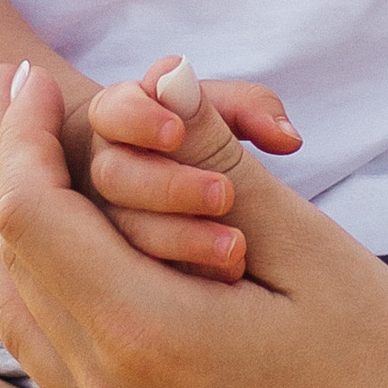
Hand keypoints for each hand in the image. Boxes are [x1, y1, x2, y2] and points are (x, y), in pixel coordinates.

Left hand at [0, 66, 387, 387]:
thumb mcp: (311, 252)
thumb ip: (222, 166)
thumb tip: (163, 80)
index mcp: (147, 336)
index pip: (39, 216)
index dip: (25, 137)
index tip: (29, 76)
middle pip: (8, 268)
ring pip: (18, 323)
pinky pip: (51, 366)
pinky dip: (26, 296)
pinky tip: (30, 267)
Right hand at [77, 54, 302, 276]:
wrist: (169, 189)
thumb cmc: (205, 139)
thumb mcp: (228, 114)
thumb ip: (252, 112)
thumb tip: (285, 138)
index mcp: (120, 117)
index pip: (111, 110)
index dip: (138, 118)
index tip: (176, 132)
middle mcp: (102, 168)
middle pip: (113, 176)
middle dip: (170, 185)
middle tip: (223, 194)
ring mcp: (104, 219)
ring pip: (122, 233)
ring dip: (180, 238)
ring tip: (234, 249)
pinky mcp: (118, 264)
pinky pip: (136, 276)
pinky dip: (183, 275)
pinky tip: (223, 278)